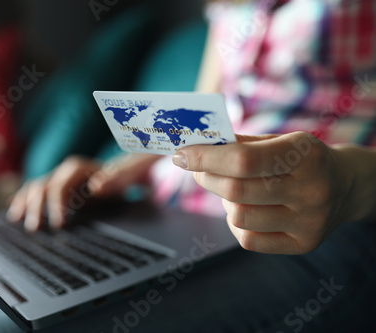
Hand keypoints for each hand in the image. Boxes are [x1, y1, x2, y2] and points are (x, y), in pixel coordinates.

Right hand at [7, 154, 160, 231]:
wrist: (124, 174)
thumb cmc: (124, 177)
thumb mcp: (124, 177)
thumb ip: (113, 180)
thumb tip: (95, 187)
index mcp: (77, 168)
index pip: (59, 186)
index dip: (56, 205)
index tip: (58, 225)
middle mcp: (63, 172)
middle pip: (42, 187)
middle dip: (36, 208)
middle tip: (34, 229)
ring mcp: (58, 179)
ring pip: (34, 188)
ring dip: (24, 204)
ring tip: (16, 221)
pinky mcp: (56, 188)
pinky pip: (35, 192)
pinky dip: (23, 201)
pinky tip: (14, 213)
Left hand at [172, 132, 354, 253]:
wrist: (346, 186)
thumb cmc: (301, 158)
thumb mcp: (279, 140)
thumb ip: (239, 144)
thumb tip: (194, 149)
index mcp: (304, 155)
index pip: (242, 160)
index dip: (205, 158)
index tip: (182, 155)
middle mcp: (311, 190)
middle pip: (235, 190)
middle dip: (206, 178)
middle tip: (199, 170)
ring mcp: (309, 222)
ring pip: (238, 216)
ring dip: (224, 200)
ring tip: (233, 189)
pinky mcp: (303, 244)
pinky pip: (248, 239)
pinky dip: (236, 223)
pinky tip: (245, 209)